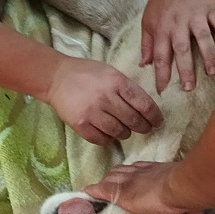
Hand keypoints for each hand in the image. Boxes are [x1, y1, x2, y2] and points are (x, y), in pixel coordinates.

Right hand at [46, 57, 163, 144]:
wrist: (57, 78)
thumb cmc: (87, 74)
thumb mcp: (111, 73)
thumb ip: (128, 89)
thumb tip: (147, 109)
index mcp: (117, 82)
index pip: (144, 104)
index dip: (155, 117)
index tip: (158, 122)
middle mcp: (106, 97)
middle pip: (134, 121)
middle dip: (143, 128)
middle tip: (144, 129)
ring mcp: (92, 112)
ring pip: (119, 132)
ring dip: (125, 133)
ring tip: (124, 130)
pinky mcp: (81, 124)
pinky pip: (102, 140)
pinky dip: (108, 139)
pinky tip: (108, 133)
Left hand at [84, 161, 205, 213]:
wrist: (177, 187)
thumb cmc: (185, 191)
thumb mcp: (191, 204)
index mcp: (155, 171)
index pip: (139, 169)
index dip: (132, 172)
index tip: (129, 176)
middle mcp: (140, 172)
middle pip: (122, 171)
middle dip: (115, 175)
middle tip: (110, 182)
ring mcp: (128, 181)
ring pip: (111, 178)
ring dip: (105, 182)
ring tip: (98, 187)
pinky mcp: (120, 192)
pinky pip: (102, 189)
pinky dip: (94, 190)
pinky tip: (87, 191)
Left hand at [141, 0, 214, 92]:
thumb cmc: (162, 1)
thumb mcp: (148, 20)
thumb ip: (147, 43)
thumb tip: (144, 65)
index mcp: (162, 28)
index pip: (160, 54)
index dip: (161, 73)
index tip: (163, 90)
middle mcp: (179, 23)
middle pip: (182, 49)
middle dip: (185, 69)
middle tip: (190, 88)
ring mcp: (196, 15)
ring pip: (203, 38)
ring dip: (209, 56)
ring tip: (213, 73)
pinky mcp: (212, 8)